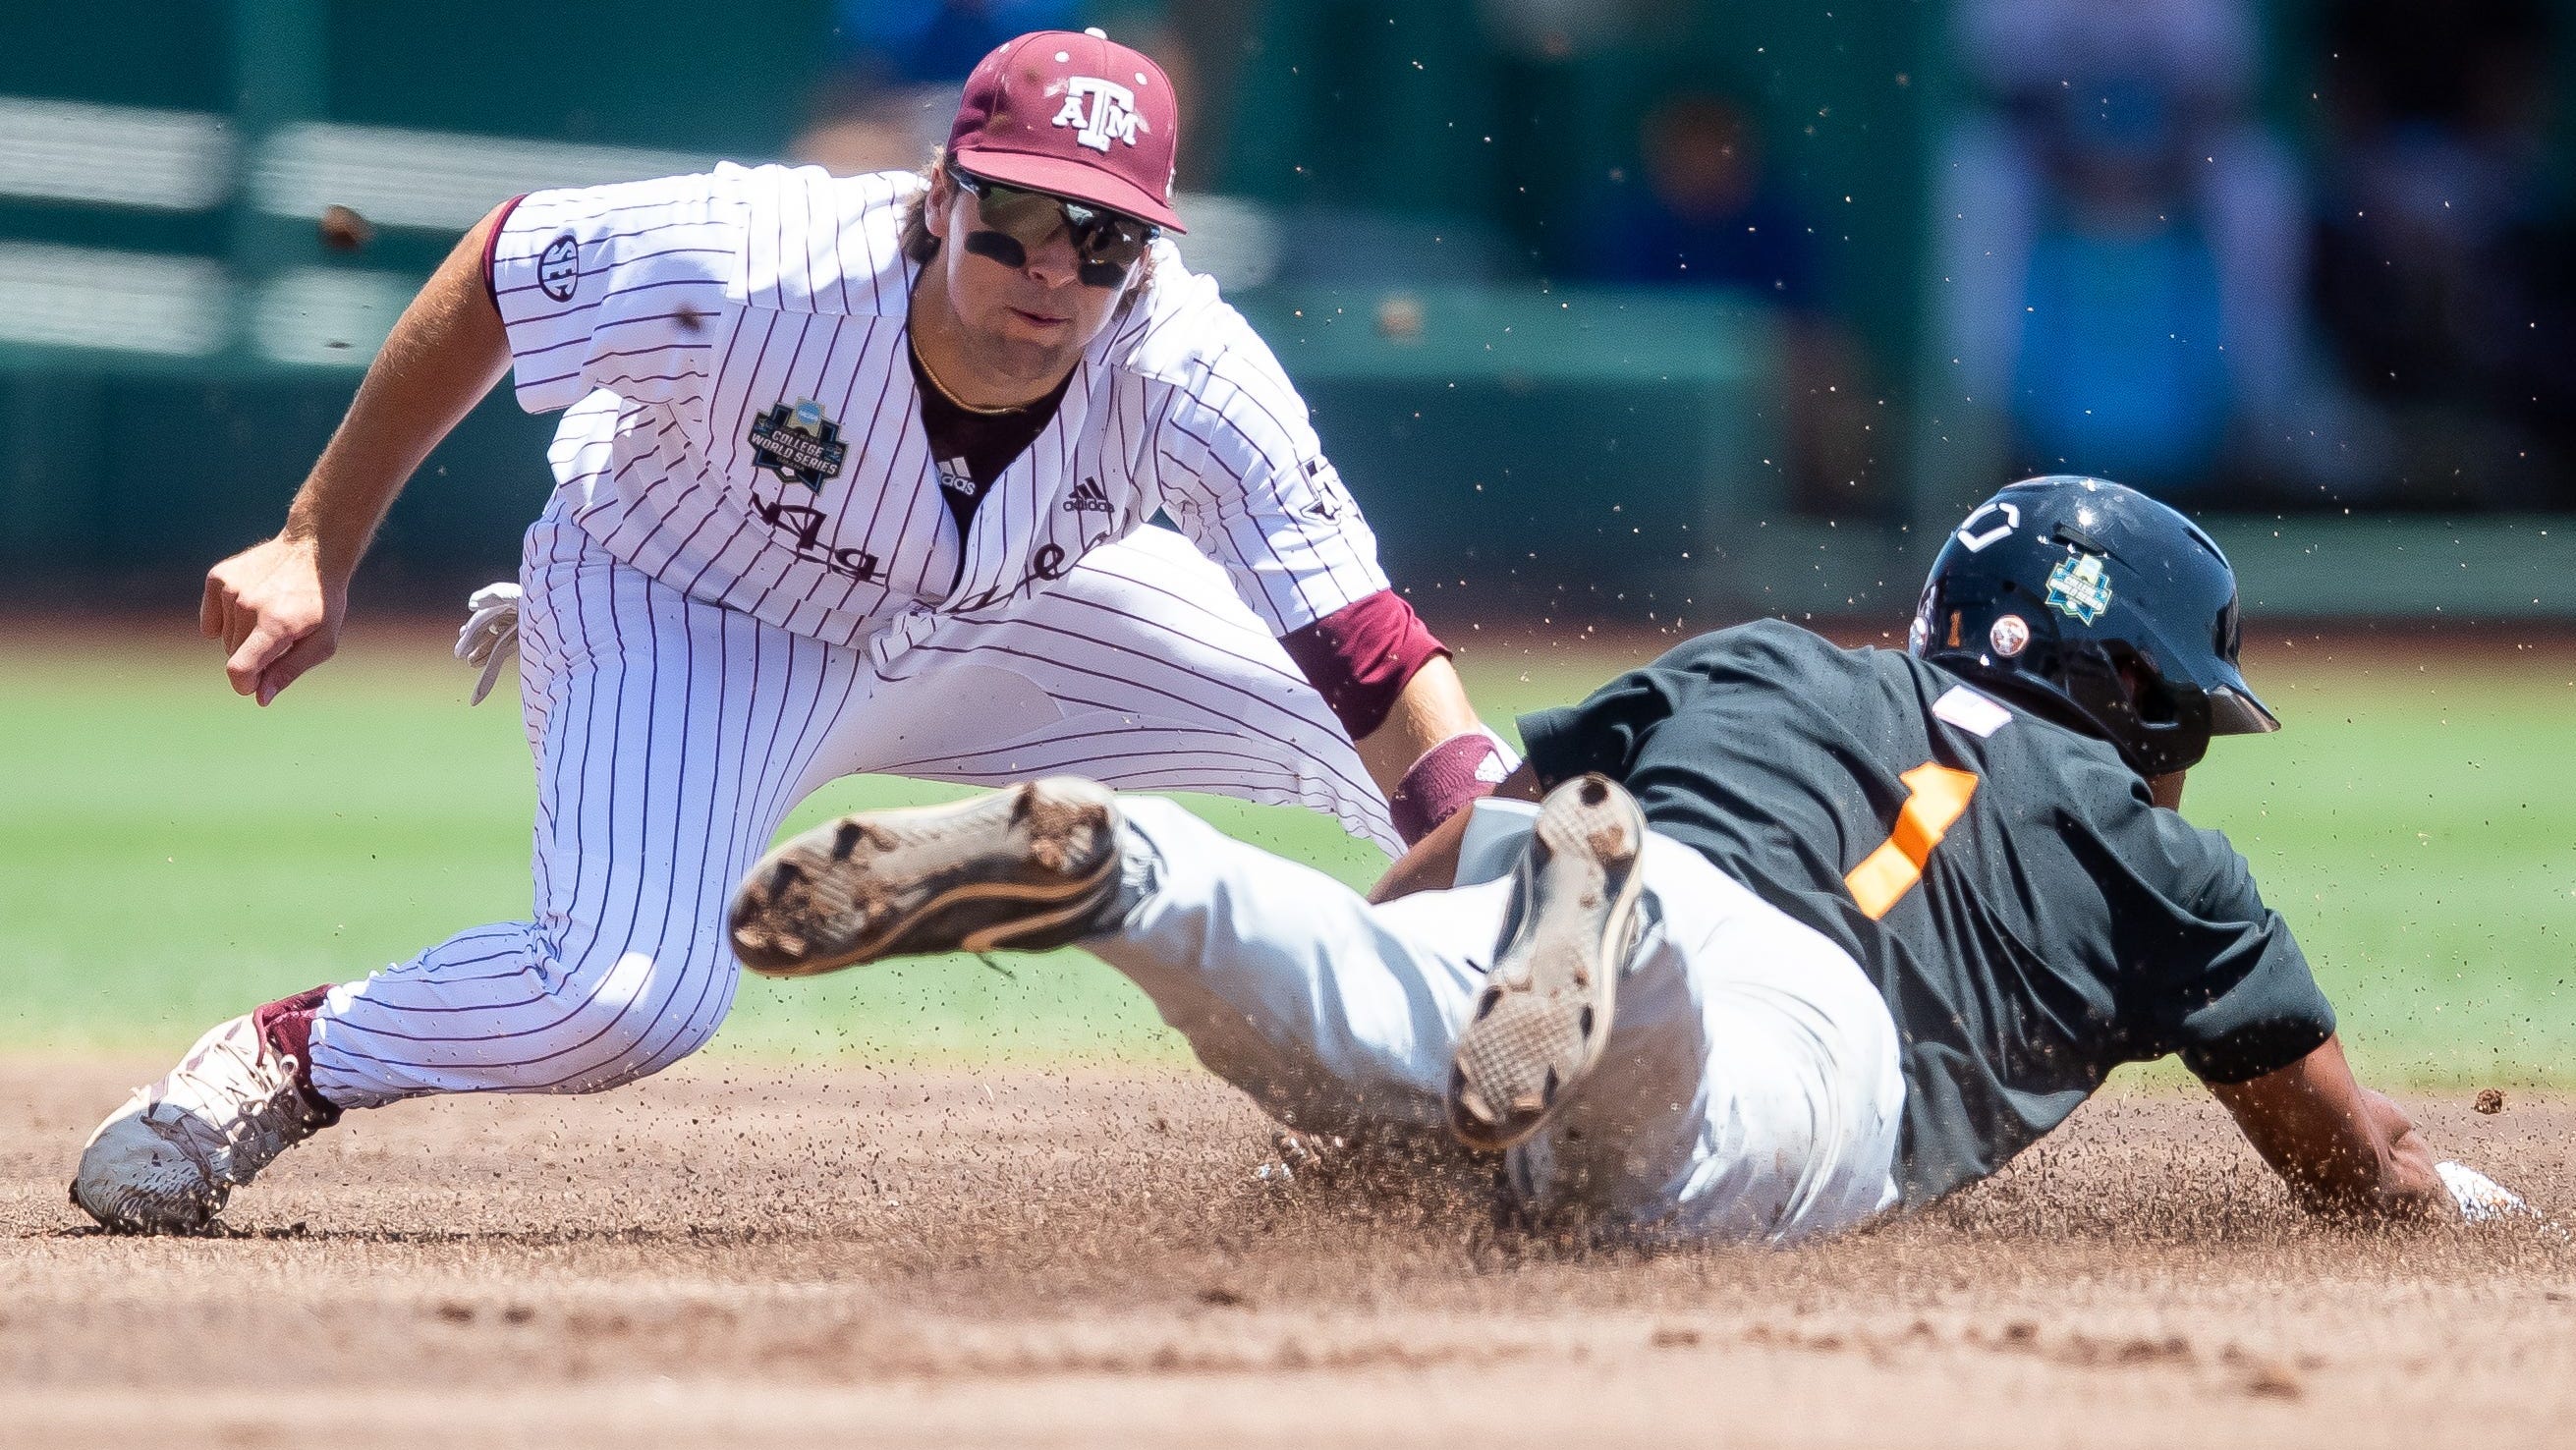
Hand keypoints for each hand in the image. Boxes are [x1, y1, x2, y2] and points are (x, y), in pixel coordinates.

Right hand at [200, 535, 348, 704]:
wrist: (314, 551)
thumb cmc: (322, 604)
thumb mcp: (322, 643)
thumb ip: (289, 671)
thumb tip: (260, 698)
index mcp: (276, 625)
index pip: (239, 669)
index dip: (244, 684)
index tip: (255, 684)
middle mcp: (248, 606)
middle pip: (233, 655)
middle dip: (254, 655)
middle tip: (281, 634)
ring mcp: (230, 589)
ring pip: (225, 638)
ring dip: (244, 636)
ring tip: (270, 614)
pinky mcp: (218, 578)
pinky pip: (211, 619)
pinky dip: (226, 619)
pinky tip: (251, 604)